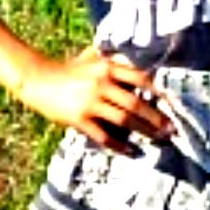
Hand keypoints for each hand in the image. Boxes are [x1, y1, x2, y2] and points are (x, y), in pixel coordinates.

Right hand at [17, 46, 175, 153]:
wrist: (37, 79)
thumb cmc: (67, 69)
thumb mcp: (90, 58)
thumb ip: (111, 60)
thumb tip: (135, 66)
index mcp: (106, 67)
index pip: (139, 79)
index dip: (157, 91)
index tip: (171, 103)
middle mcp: (101, 84)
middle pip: (136, 104)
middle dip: (156, 118)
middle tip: (171, 129)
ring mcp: (90, 102)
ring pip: (124, 120)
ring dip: (144, 131)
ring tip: (158, 139)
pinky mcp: (79, 119)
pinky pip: (104, 135)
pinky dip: (119, 145)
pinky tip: (131, 151)